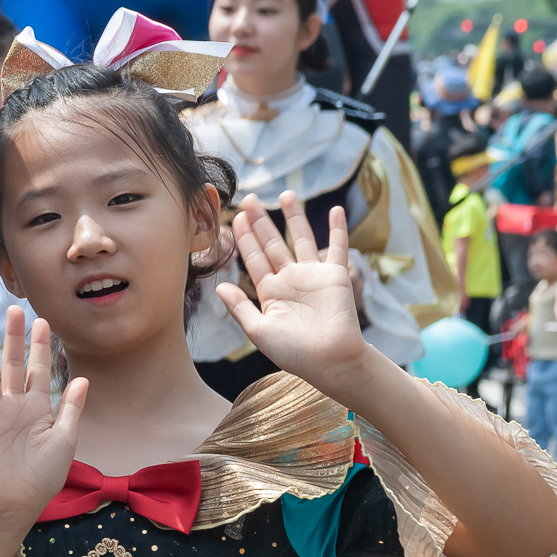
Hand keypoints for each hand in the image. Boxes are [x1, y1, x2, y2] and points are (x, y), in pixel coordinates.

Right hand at [0, 307, 85, 526]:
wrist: (18, 502)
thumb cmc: (45, 475)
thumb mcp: (65, 441)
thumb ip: (72, 409)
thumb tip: (83, 378)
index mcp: (39, 407)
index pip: (40, 370)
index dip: (40, 347)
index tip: (41, 321)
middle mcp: (15, 405)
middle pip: (13, 365)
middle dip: (15, 339)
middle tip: (14, 311)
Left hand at [214, 191, 370, 392]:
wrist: (330, 362)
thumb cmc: (294, 353)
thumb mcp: (259, 331)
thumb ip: (240, 307)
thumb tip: (218, 286)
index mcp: (270, 291)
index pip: (254, 258)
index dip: (245, 237)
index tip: (235, 217)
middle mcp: (290, 279)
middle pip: (272, 243)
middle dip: (261, 221)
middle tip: (250, 199)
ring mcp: (313, 275)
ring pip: (301, 239)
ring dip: (295, 217)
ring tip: (286, 194)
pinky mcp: (336, 276)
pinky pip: (337, 247)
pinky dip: (337, 229)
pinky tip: (335, 210)